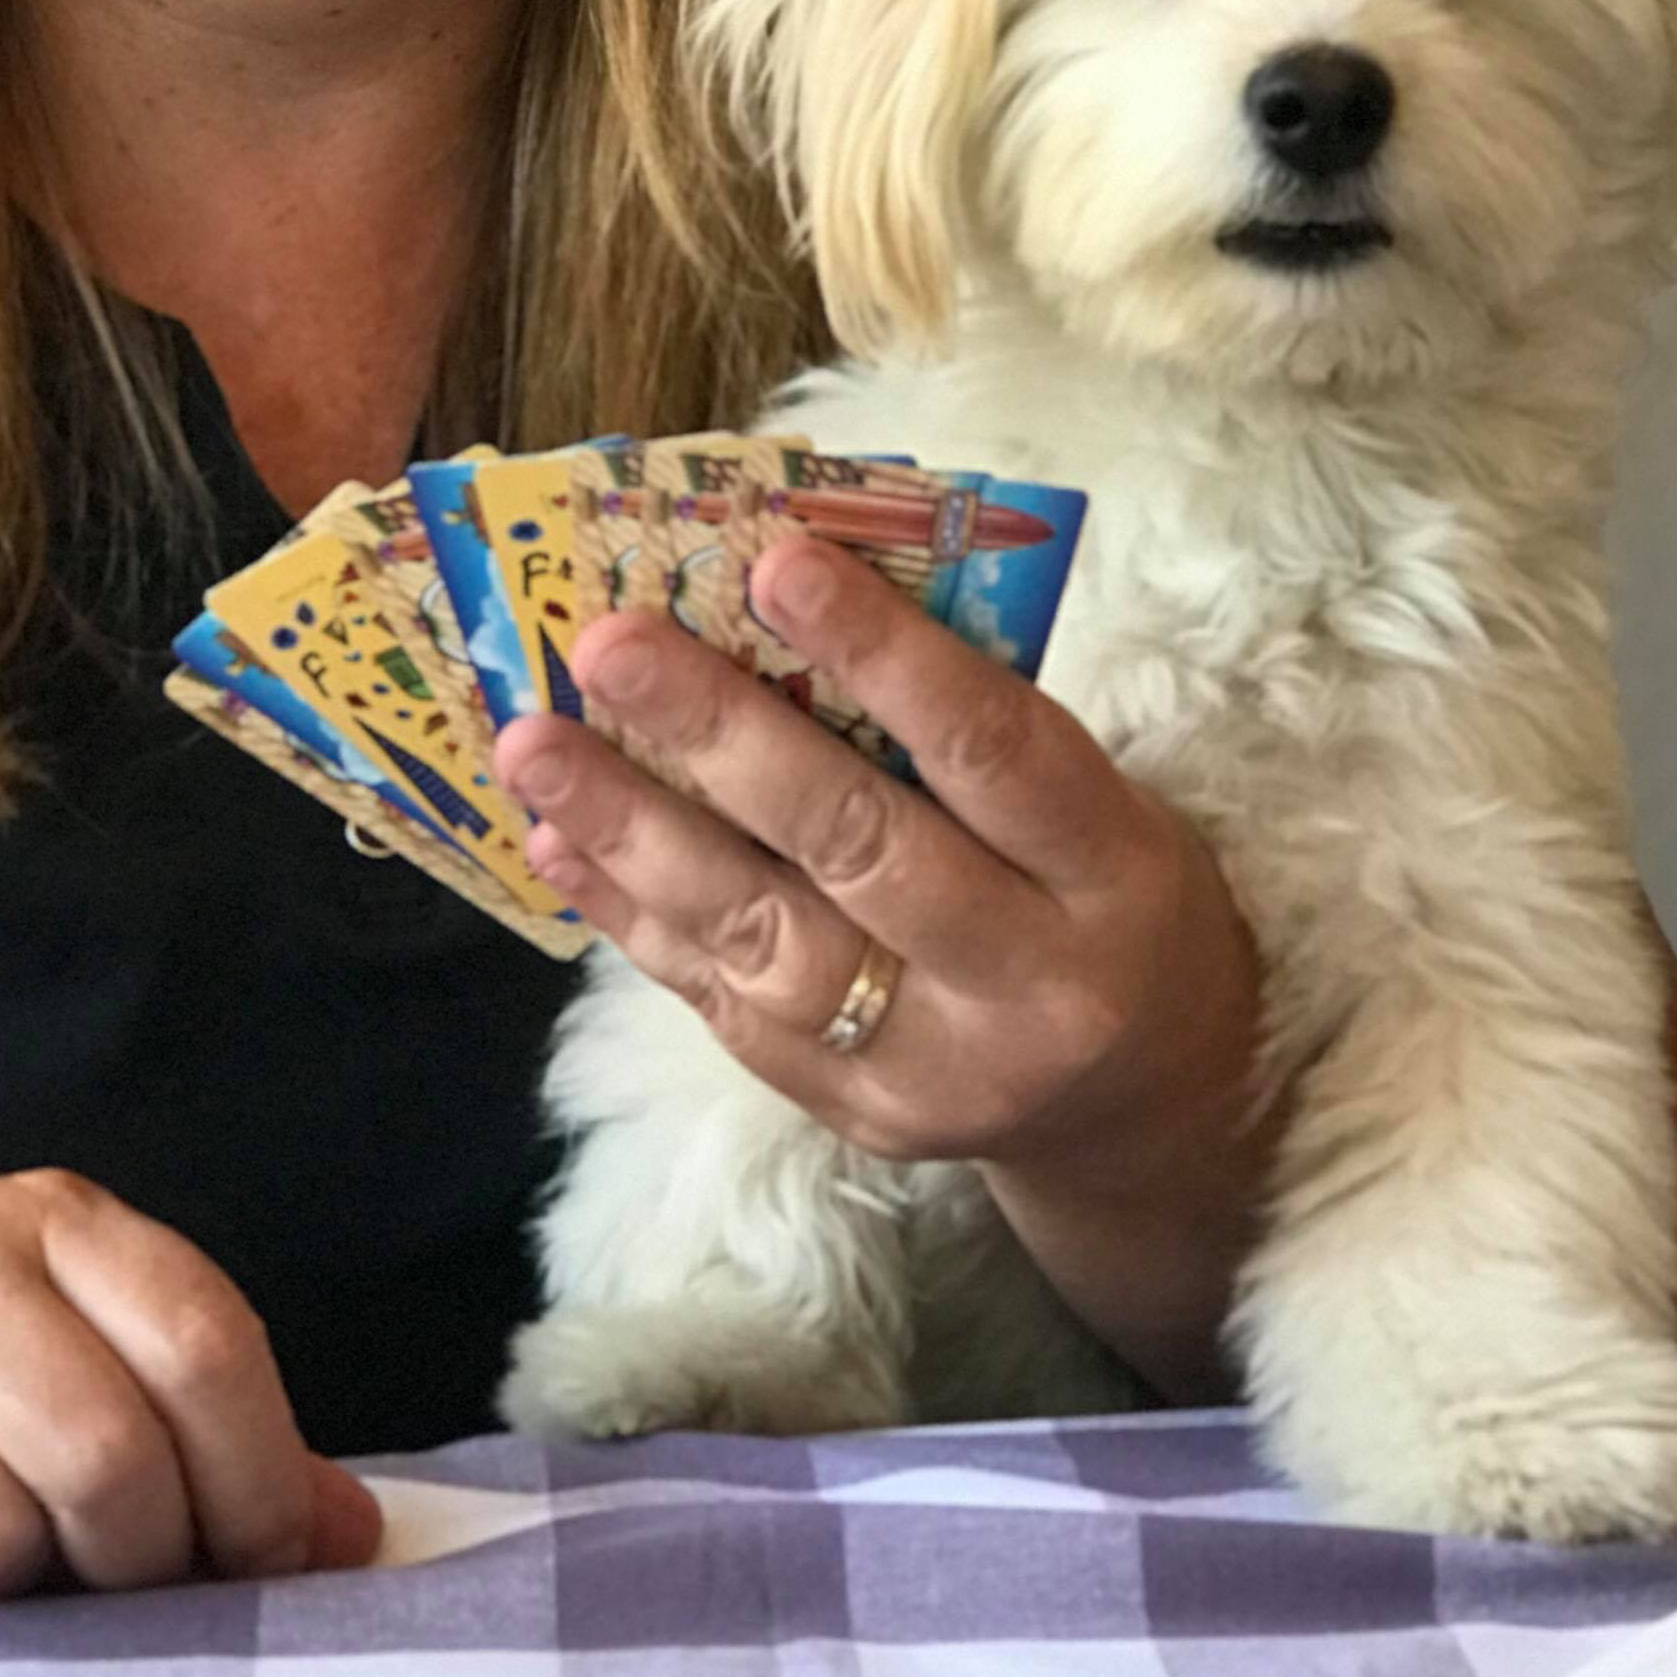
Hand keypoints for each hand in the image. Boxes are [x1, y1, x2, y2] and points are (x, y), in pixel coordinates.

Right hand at [0, 1171, 382, 1614]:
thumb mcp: (71, 1353)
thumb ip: (211, 1436)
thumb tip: (355, 1540)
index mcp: (53, 1220)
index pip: (203, 1341)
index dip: (258, 1479)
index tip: (266, 1566)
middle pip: (103, 1451)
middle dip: (136, 1561)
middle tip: (116, 1588)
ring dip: (2, 1589)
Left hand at [495, 533, 1261, 1189]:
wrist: (1138, 1103)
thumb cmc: (1099, 896)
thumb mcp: (1097, 803)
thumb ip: (968, 727)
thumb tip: (779, 600)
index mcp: (1112, 874)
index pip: (993, 751)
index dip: (883, 655)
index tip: (775, 562)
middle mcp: (1028, 984)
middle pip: (858, 846)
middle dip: (721, 736)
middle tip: (610, 644)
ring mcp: (931, 1066)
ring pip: (765, 937)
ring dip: (635, 831)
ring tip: (539, 745)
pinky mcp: (850, 1114)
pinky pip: (724, 1002)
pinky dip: (634, 916)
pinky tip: (560, 840)